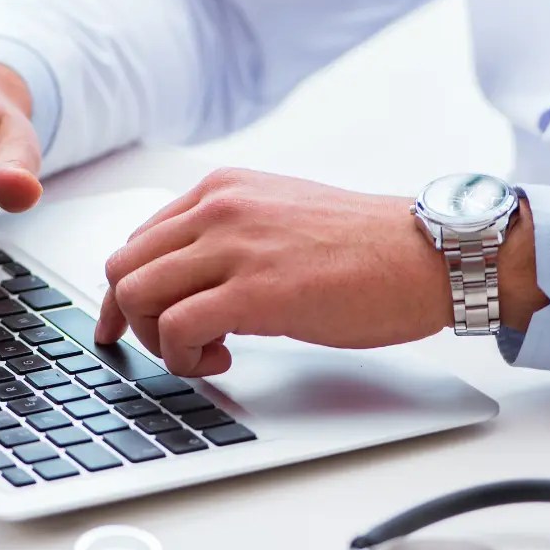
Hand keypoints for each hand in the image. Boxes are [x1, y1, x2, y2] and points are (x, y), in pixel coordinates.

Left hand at [96, 168, 454, 375]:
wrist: (425, 254)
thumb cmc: (368, 246)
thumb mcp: (283, 219)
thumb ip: (233, 237)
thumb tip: (196, 280)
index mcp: (223, 190)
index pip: (139, 240)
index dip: (128, 292)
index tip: (131, 323)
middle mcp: (218, 209)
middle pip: (124, 268)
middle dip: (133, 320)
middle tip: (168, 347)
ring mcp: (234, 247)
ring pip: (136, 295)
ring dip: (157, 341)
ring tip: (204, 354)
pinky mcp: (254, 292)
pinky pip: (176, 329)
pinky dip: (185, 358)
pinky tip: (222, 360)